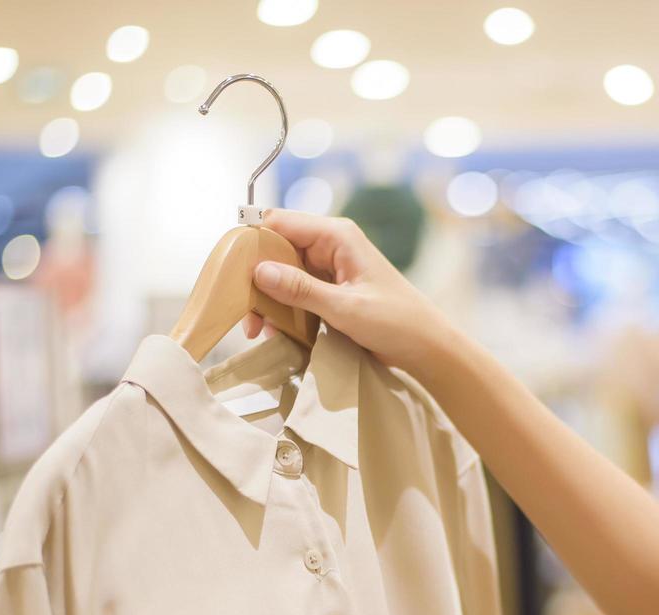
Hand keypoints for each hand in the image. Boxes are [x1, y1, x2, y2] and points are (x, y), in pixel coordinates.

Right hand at [246, 209, 457, 377]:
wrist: (427, 347)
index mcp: (336, 235)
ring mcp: (329, 268)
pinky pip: (296, 292)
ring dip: (268, 299)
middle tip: (246, 315)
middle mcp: (330, 245)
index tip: (232, 272)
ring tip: (259, 330)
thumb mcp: (345, 308)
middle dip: (257, 279)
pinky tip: (275, 331)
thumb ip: (301, 289)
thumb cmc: (397, 322)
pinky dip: (283, 309)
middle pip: (276, 249)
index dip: (253, 242)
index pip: (280, 222)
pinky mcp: (330, 289)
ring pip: (282, 273)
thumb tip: (259, 271)